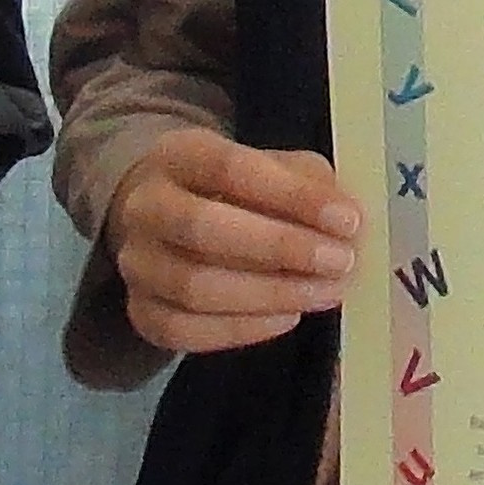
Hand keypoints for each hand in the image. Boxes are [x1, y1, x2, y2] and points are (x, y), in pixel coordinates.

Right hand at [107, 127, 362, 355]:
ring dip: (270, 294)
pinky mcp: (139, 311)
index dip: (292, 196)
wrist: (171, 218)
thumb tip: (346, 224)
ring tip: (325, 293)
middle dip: (280, 248)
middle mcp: (144, 206)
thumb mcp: (275, 168)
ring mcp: (135, 263)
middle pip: (202, 229)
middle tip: (339, 262)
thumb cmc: (238, 190)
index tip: (347, 220)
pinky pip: (185, 330)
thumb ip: (311, 186)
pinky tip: (287, 317)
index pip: (231, 168)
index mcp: (178, 154)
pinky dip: (242, 328)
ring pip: (194, 287)